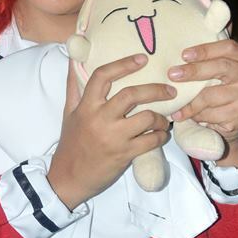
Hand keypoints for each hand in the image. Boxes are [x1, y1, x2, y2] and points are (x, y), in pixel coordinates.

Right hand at [48, 55, 172, 209]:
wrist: (68, 178)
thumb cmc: (71, 144)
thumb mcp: (68, 113)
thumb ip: (73, 86)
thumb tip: (72, 59)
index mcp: (86, 106)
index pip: (103, 77)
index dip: (123, 64)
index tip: (142, 59)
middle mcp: (100, 119)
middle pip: (131, 95)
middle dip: (155, 90)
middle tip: (169, 90)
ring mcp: (113, 137)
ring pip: (146, 118)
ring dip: (161, 117)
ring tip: (164, 119)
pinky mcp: (124, 155)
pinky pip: (151, 141)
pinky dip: (160, 136)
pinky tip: (160, 135)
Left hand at [168, 39, 237, 154]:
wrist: (235, 122)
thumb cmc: (221, 91)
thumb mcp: (218, 74)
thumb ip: (206, 63)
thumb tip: (177, 56)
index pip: (228, 48)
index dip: (206, 49)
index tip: (184, 55)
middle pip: (221, 67)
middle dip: (194, 70)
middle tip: (173, 74)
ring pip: (212, 95)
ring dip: (191, 102)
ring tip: (176, 107)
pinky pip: (212, 114)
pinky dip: (197, 116)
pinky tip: (188, 117)